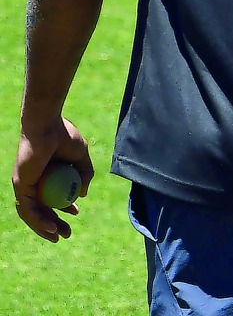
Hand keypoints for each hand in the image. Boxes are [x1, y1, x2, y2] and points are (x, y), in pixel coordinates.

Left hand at [13, 117, 93, 241]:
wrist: (48, 125)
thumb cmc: (64, 135)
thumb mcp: (80, 157)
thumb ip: (84, 173)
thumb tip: (83, 194)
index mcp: (45, 175)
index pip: (51, 198)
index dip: (63, 208)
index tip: (76, 213)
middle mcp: (32, 182)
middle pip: (41, 209)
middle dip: (54, 224)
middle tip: (67, 234)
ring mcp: (24, 184)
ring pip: (32, 213)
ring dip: (45, 227)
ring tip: (60, 237)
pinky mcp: (20, 185)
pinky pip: (28, 208)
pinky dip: (38, 220)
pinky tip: (51, 228)